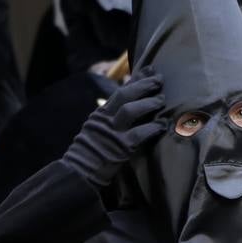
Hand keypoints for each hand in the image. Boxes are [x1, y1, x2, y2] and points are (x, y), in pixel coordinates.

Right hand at [62, 68, 165, 187]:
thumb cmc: (89, 153)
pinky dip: (153, 128)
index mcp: (100, 114)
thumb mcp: (96, 130)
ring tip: (161, 99)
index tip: (150, 69)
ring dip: (148, 103)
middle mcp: (105, 120)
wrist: (78, 173)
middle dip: (143, 85)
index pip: (120, 91)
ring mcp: (112, 133)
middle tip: (159, 80)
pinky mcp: (121, 147)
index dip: (136, 79)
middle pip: (125, 95)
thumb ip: (109, 118)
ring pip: (131, 110)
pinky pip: (140, 133)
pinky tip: (163, 125)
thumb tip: (129, 108)